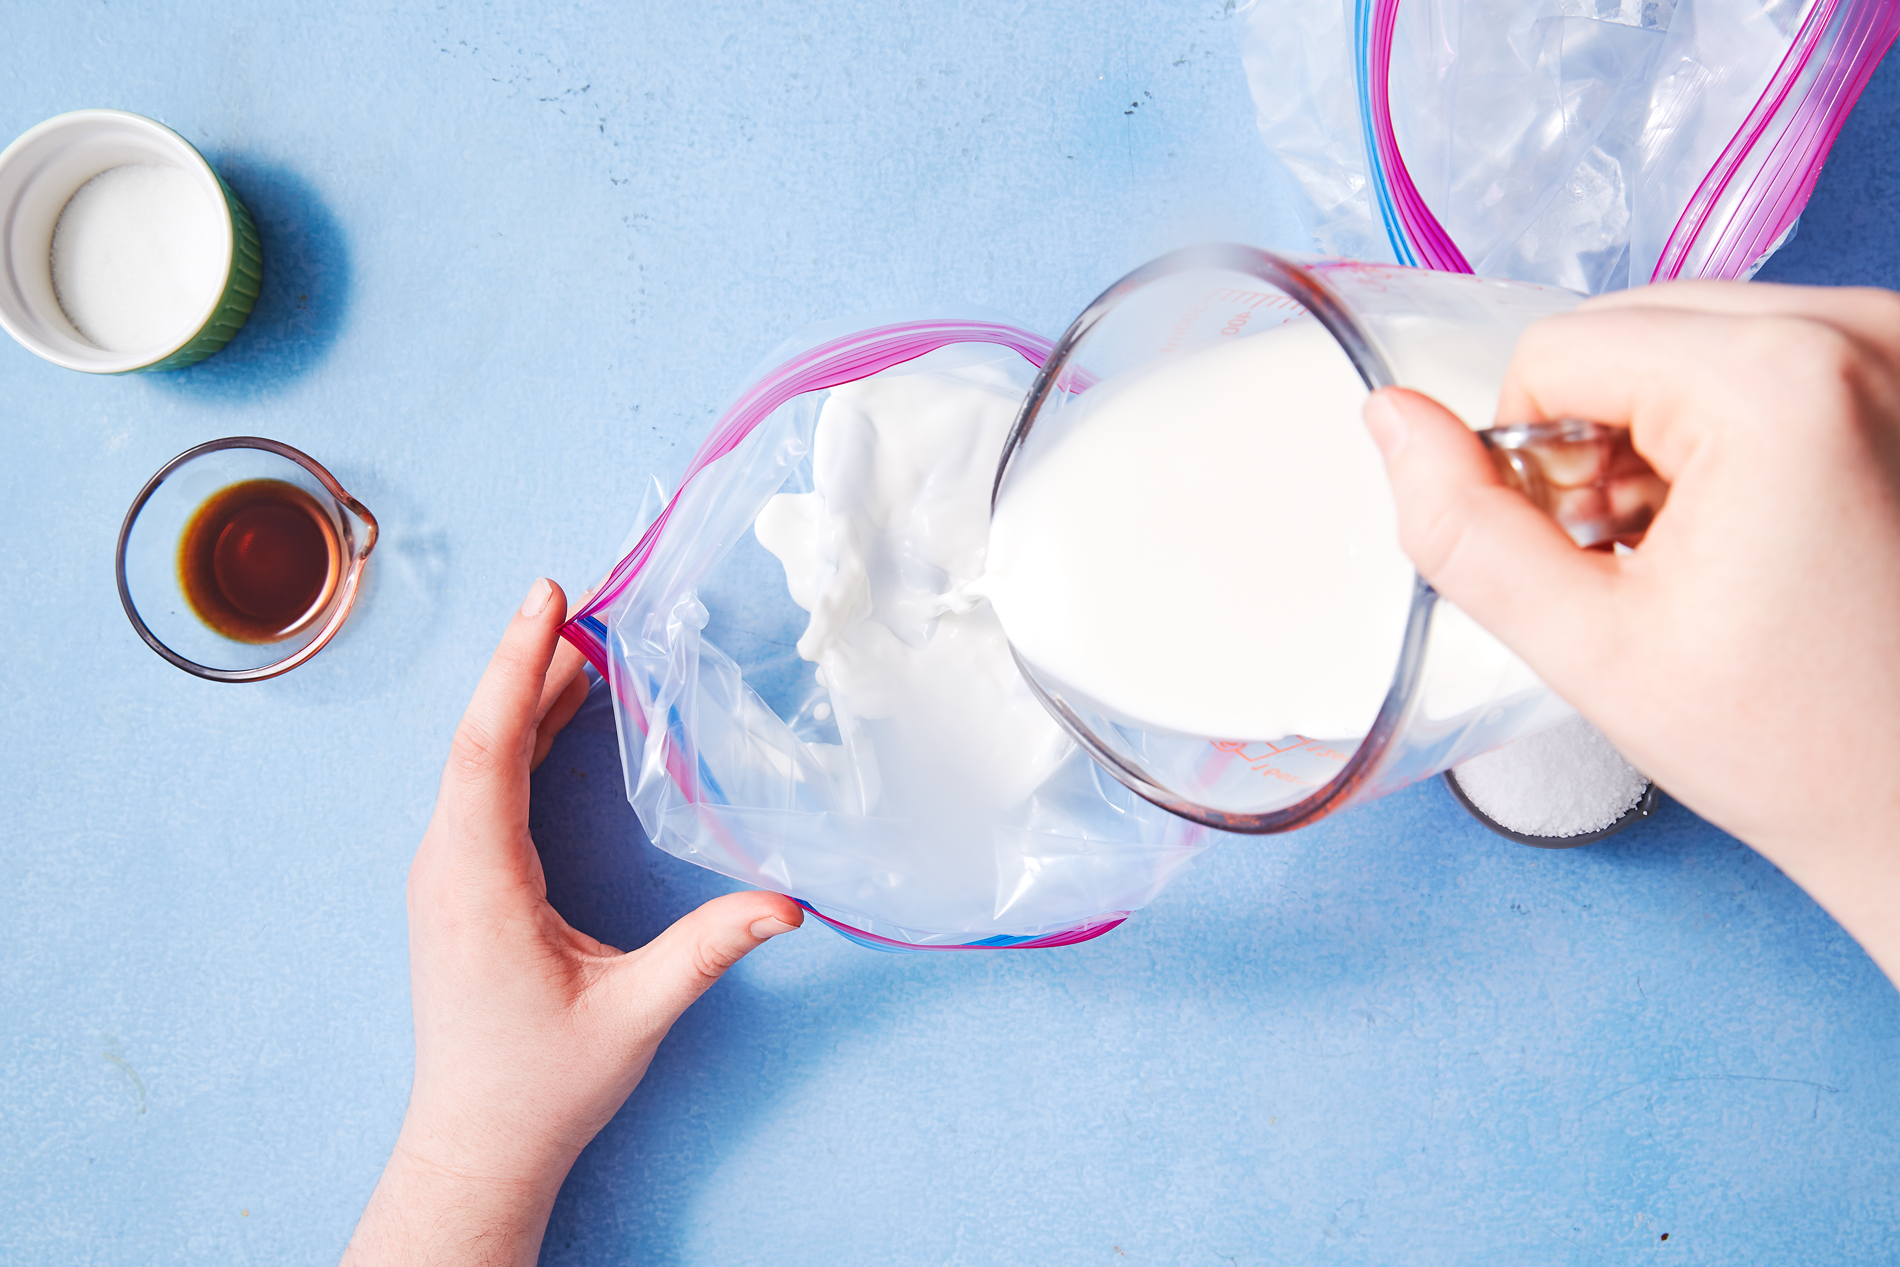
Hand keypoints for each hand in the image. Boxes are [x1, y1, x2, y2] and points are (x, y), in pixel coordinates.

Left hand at [342, 578, 803, 1266]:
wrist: (477, 1141)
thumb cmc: (543, 1084)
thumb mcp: (634, 1015)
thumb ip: (707, 952)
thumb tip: (788, 904)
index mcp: (478, 881)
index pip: (487, 748)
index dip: (514, 665)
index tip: (546, 598)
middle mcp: (449, 863)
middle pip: (481, 735)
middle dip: (528, 658)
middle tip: (581, 594)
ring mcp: (448, 871)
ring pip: (480, 757)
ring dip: (524, 693)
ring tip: (581, 634)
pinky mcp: (462, 882)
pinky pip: (484, 786)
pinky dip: (520, 735)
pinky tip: (558, 708)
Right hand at [1362, 281, 1899, 982]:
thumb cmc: (1800, 747)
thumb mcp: (1592, 649)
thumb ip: (1464, 529)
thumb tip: (1390, 419)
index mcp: (1778, 381)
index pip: (1557, 351)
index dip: (1530, 461)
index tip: (1587, 557)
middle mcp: (1863, 328)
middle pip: (1630, 330)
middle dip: (1600, 438)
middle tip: (1640, 559)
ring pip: (1696, 336)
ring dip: (1663, 431)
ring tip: (1699, 548)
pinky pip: (1773, 350)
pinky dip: (1735, 423)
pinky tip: (1757, 522)